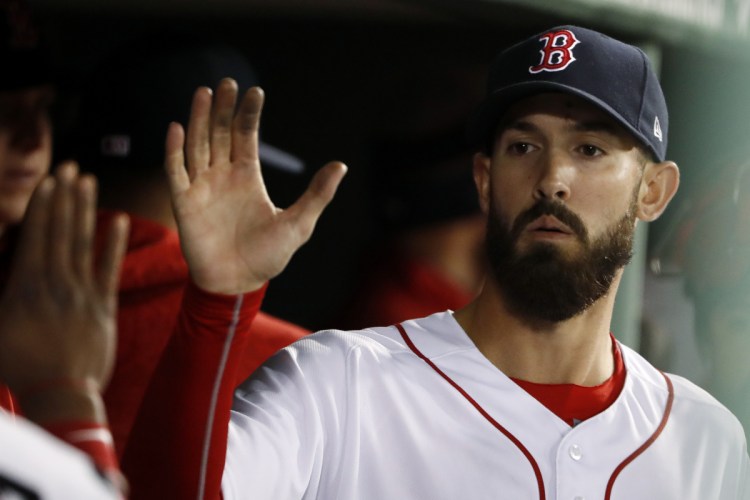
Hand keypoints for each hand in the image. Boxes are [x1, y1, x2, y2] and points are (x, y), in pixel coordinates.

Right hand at [0, 163, 128, 405]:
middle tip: (70, 168)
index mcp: (25, 286)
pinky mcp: (104, 307)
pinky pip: (110, 270)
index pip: (36, 236)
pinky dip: (114, 245)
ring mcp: (82, 293)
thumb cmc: (20, 368)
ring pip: (84, 243)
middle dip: (65, 197)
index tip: (50, 181)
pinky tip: (120, 221)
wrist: (60, 395)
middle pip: (60, 231)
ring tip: (89, 183)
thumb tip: (2, 262)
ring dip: (87, 210)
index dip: (44, 206)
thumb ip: (1, 295)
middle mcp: (55, 283)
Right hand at [165, 79, 346, 293]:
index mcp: (248, 177)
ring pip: (197, 145)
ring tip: (204, 92)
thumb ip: (318, 194)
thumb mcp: (299, 223)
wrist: (238, 284)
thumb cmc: (269, 257)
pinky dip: (174, 150)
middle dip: (224, 109)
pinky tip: (176, 127)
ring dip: (199, 119)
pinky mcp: (184, 203)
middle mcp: (223, 176)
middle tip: (227, 82)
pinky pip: (176, 172)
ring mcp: (202, 187)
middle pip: (220, 134)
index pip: (246, 137)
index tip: (255, 91)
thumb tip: (341, 165)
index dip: (249, 115)